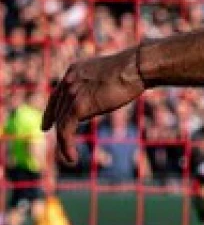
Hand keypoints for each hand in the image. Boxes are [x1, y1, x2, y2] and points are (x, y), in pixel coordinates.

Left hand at [43, 48, 146, 166]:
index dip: (51, 112)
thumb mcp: (109, 75)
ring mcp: (72, 93)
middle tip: (61, 144)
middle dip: (56, 128)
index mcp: (74, 71)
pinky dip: (66, 146)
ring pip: (61, 123)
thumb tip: (103, 96)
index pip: (57, 95)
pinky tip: (71, 157)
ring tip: (69, 157)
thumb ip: (99, 85)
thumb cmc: (133, 69)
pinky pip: (65, 131)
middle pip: (58, 110)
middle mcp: (68, 81)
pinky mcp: (78, 106)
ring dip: (63, 143)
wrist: (135, 67)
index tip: (47, 125)